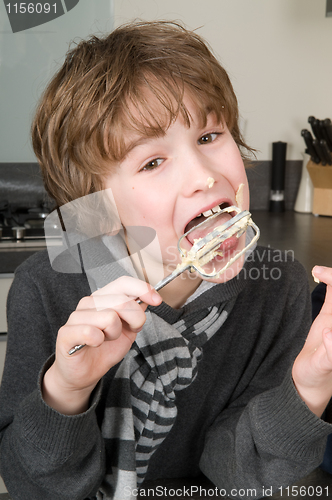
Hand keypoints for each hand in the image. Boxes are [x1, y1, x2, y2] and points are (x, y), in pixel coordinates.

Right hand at [42, 276, 161, 414]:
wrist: (85, 372)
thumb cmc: (104, 349)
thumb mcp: (128, 329)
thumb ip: (137, 311)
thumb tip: (151, 296)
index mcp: (103, 297)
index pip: (123, 283)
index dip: (142, 288)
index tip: (157, 300)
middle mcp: (88, 302)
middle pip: (122, 301)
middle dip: (134, 320)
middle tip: (128, 331)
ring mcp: (76, 316)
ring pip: (109, 317)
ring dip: (114, 334)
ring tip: (106, 339)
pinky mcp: (66, 333)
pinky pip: (91, 332)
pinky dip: (98, 341)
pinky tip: (94, 344)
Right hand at [292, 266, 331, 416]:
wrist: (308, 385)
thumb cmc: (317, 378)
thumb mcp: (322, 367)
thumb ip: (330, 353)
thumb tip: (330, 335)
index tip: (321, 275)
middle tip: (320, 271)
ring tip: (319, 272)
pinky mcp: (329, 321)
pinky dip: (329, 282)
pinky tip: (319, 276)